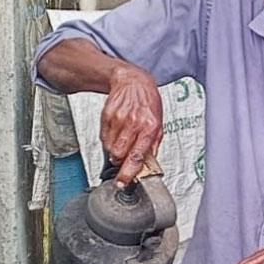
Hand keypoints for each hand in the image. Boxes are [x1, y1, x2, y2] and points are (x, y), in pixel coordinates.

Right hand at [101, 65, 162, 185]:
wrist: (133, 81)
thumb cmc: (148, 103)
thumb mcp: (159, 124)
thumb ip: (152, 147)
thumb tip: (147, 166)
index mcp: (150, 127)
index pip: (137, 155)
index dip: (128, 172)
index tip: (123, 182)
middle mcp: (134, 123)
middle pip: (119, 154)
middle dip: (120, 162)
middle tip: (124, 159)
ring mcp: (118, 119)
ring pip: (110, 148)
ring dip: (114, 151)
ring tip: (123, 141)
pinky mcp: (106, 116)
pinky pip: (104, 138)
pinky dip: (109, 140)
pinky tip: (117, 132)